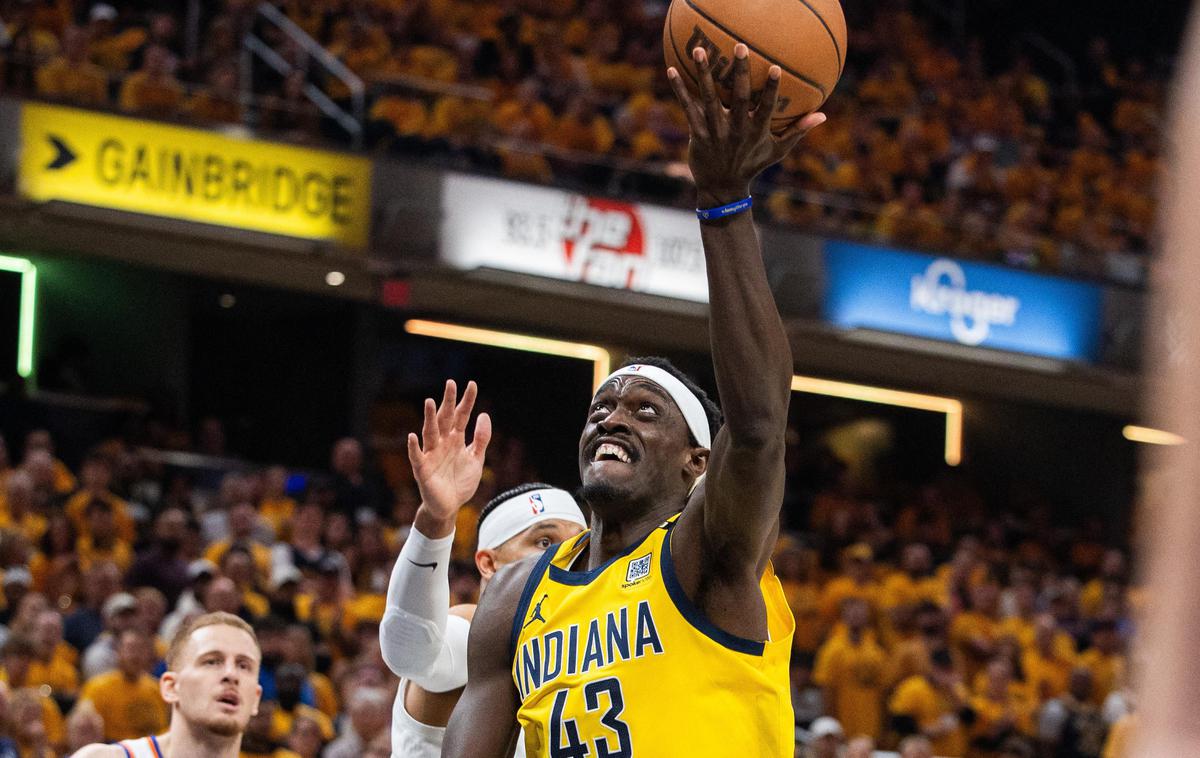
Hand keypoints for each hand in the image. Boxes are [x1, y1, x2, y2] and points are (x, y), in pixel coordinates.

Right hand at [408, 380, 492, 523]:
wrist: (450, 507)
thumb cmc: (461, 482)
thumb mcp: (476, 459)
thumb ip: (481, 439)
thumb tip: (484, 414)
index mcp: (456, 439)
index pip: (462, 416)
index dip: (467, 401)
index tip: (472, 384)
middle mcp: (442, 443)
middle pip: (445, 419)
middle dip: (448, 402)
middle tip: (450, 383)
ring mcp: (431, 454)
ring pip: (430, 433)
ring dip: (430, 418)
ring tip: (430, 402)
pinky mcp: (422, 469)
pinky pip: (417, 456)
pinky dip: (413, 447)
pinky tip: (411, 436)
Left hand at [667, 43, 825, 206]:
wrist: (722, 187)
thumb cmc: (752, 165)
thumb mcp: (777, 151)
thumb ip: (798, 131)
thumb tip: (823, 114)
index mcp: (756, 131)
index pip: (766, 106)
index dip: (770, 88)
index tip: (775, 68)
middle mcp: (735, 129)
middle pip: (738, 96)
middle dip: (739, 71)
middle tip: (740, 46)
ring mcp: (715, 130)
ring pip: (708, 97)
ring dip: (704, 73)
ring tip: (698, 50)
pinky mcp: (697, 132)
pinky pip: (687, 107)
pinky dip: (680, 89)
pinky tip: (672, 70)